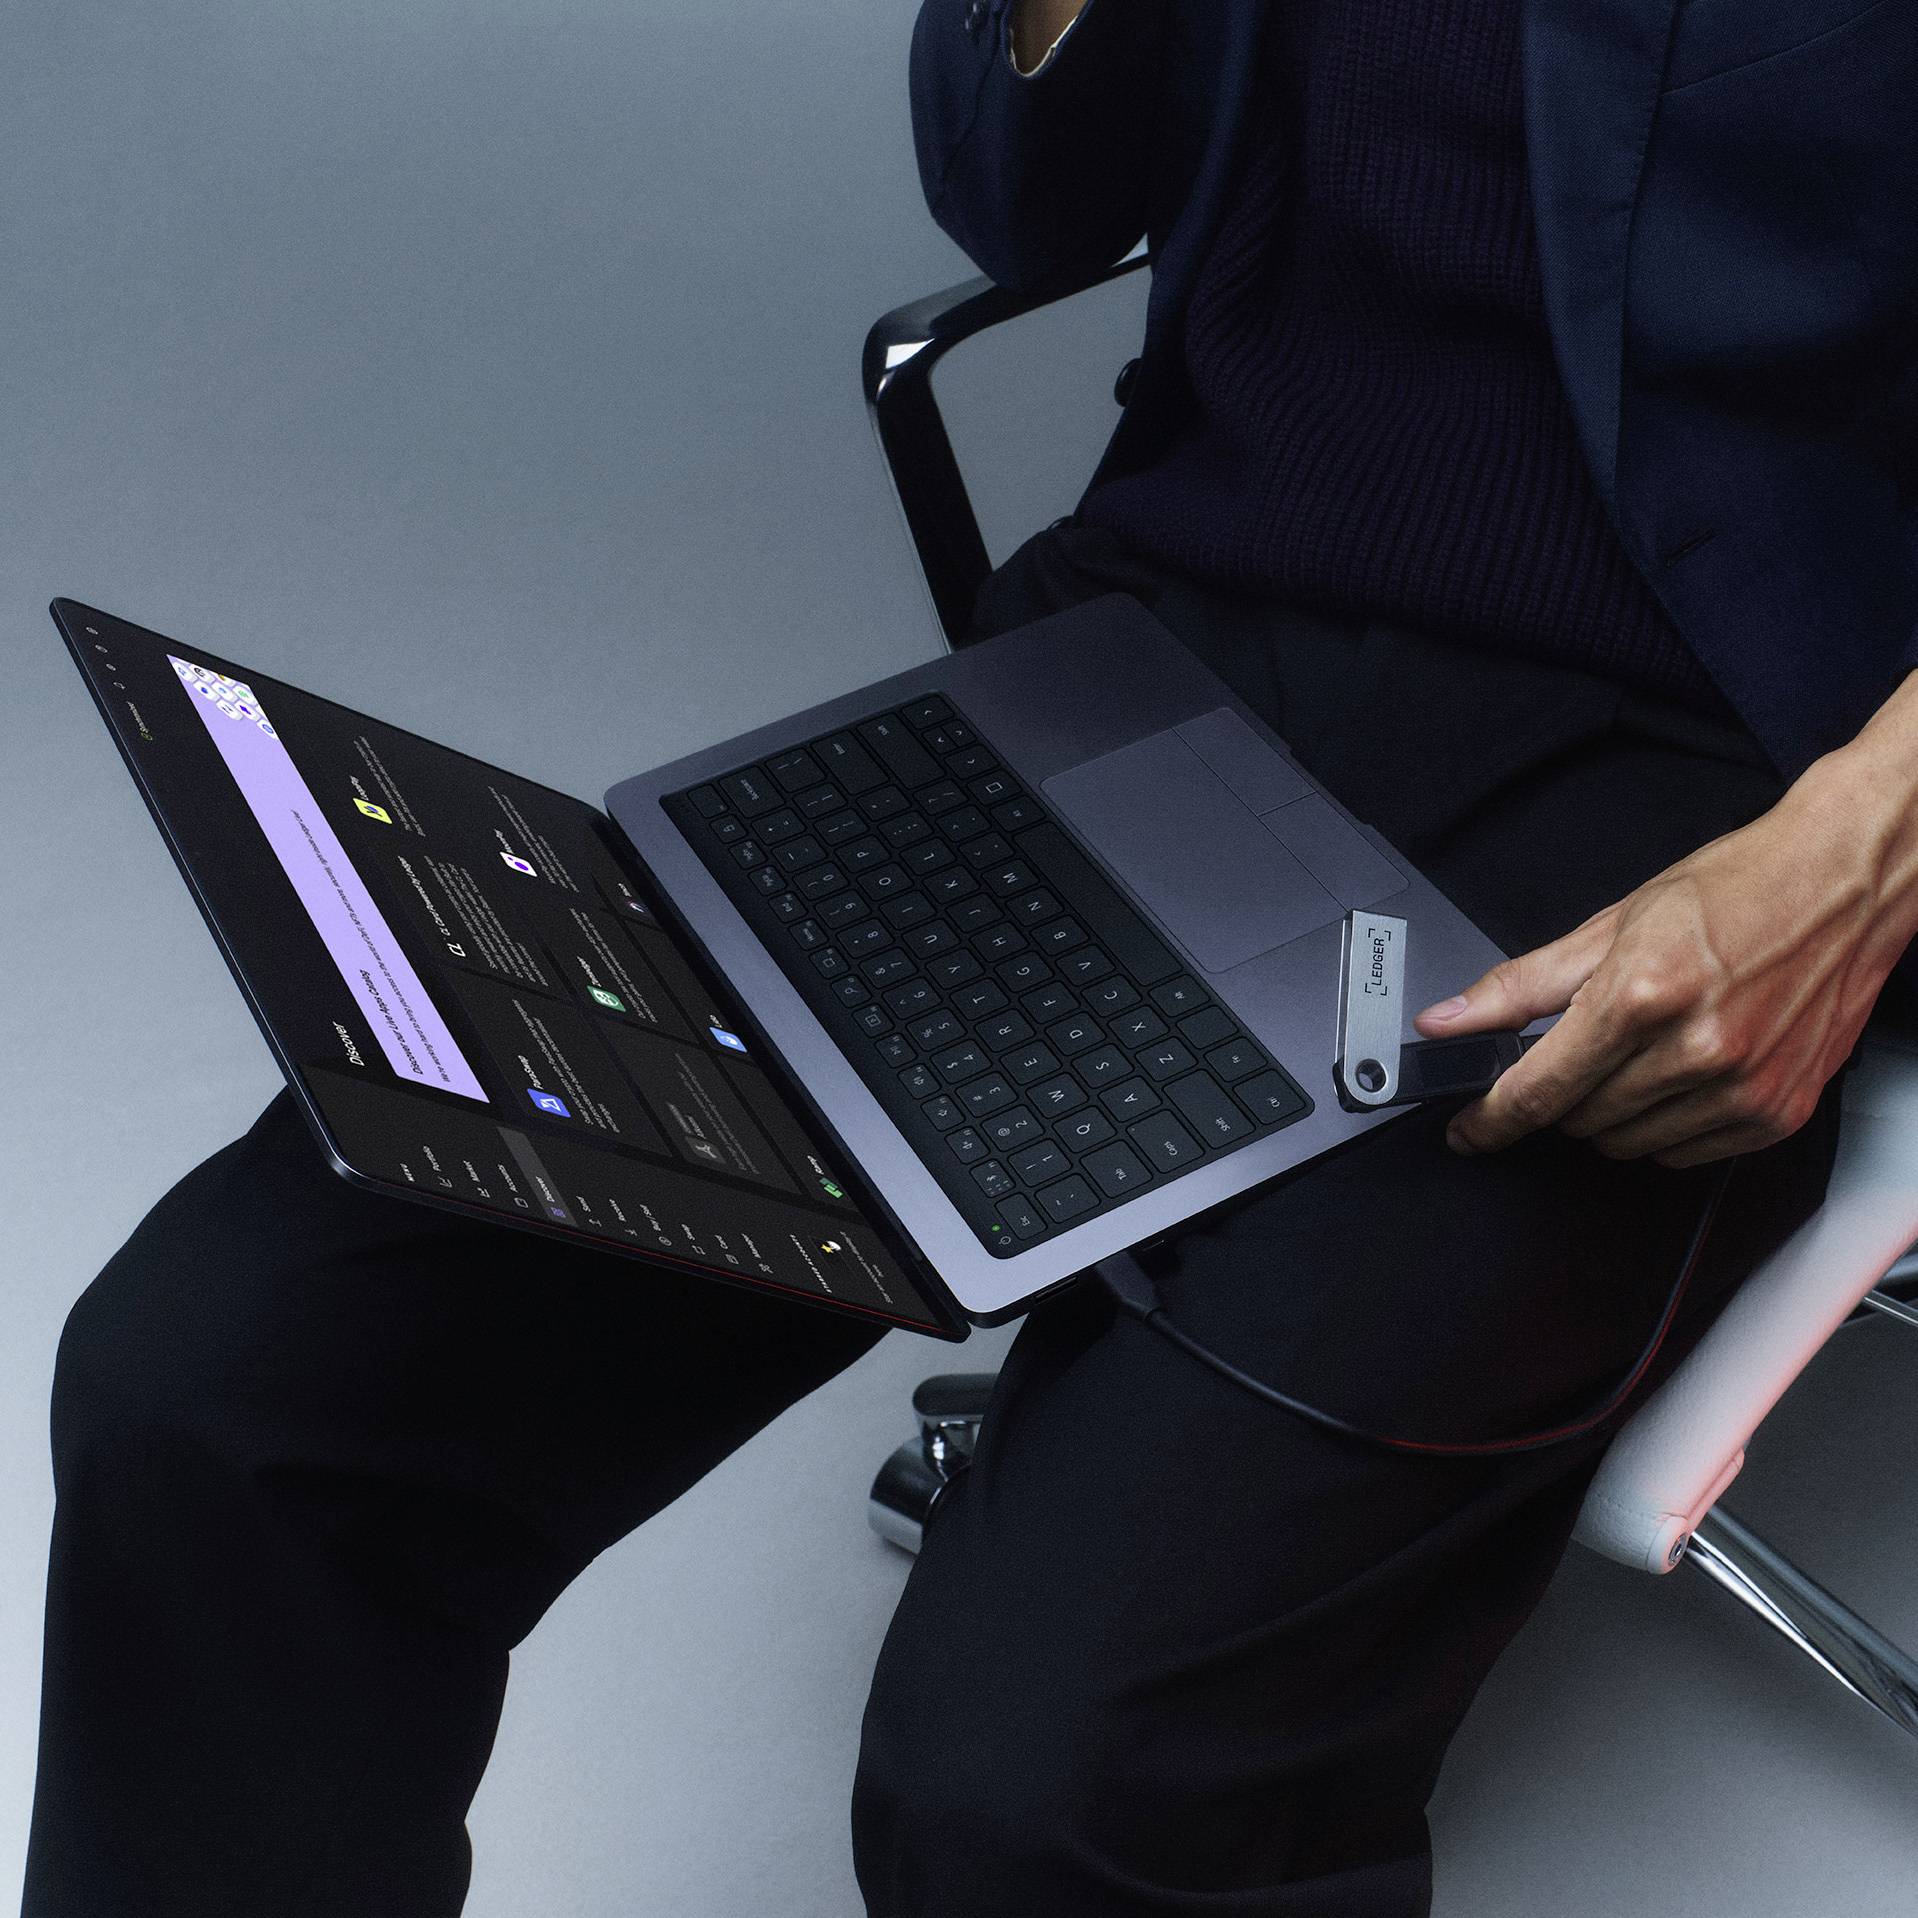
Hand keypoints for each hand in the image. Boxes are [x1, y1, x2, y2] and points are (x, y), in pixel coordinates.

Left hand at [1413, 731, 1917, 1166]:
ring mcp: (1743, 1087)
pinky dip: (1664, 1127)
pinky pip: (1684, 1154)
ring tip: (1640, 1049)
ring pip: (1626, 1143)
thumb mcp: (1609, 926)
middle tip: (1582, 1046)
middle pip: (1578, 1119)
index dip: (1489, 1118)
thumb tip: (1447, 1020)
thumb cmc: (1733, 892)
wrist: (1842, 882)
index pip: (1539, 1088)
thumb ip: (1519, 985)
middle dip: (1560, 1093)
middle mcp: (1697, 1048)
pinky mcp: (1778, 1112)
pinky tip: (1678, 1074)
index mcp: (1643, 995)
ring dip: (1610, 1112)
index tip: (1466, 1130)